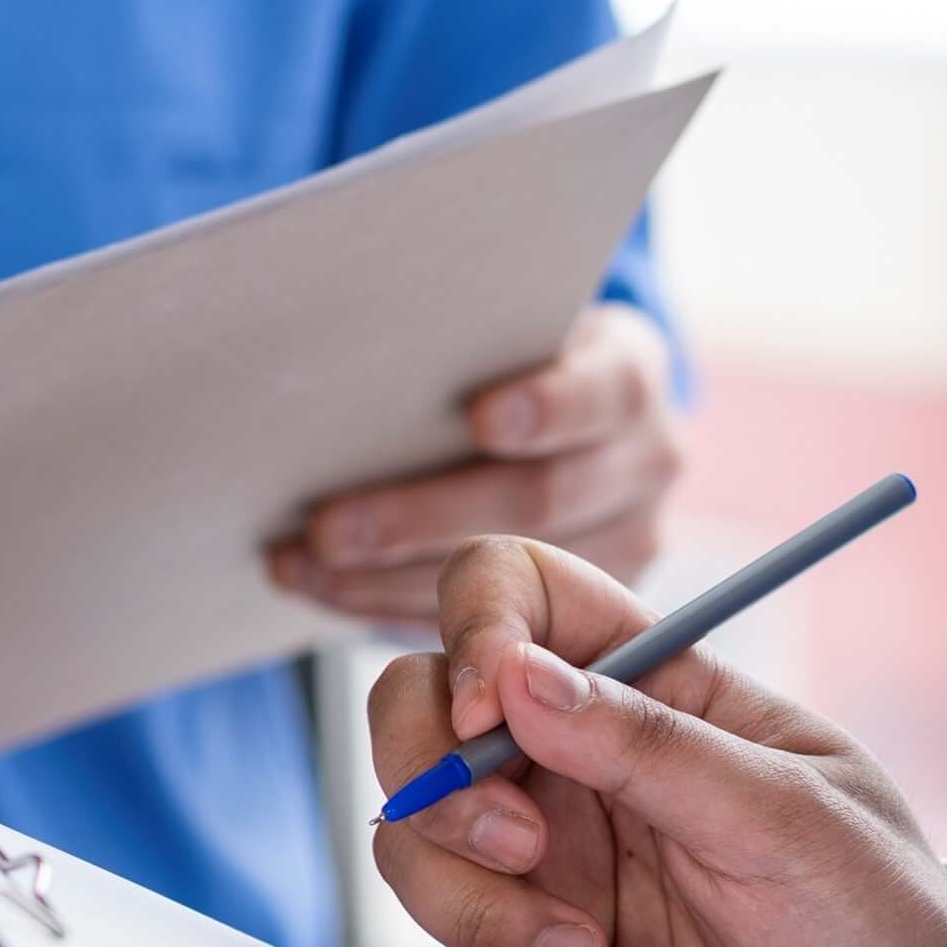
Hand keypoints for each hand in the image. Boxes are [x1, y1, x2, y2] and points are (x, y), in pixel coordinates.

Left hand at [269, 301, 681, 622]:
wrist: (569, 407)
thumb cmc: (510, 354)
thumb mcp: (508, 327)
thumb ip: (464, 343)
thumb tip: (349, 367)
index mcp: (630, 378)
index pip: (605, 393)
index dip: (547, 406)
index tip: (481, 417)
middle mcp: (646, 463)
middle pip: (540, 500)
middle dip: (420, 517)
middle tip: (326, 527)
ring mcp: (628, 540)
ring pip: (514, 579)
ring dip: (389, 576)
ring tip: (300, 563)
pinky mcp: (590, 603)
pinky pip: (491, 619)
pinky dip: (397, 604)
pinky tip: (326, 587)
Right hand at [365, 536, 946, 946]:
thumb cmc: (887, 927)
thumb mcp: (783, 819)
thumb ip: (646, 745)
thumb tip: (515, 675)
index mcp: (655, 696)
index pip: (521, 598)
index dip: (476, 632)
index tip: (490, 714)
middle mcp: (588, 780)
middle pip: (422, 726)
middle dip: (437, 789)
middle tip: (520, 848)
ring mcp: (561, 884)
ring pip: (421, 864)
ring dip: (484, 918)